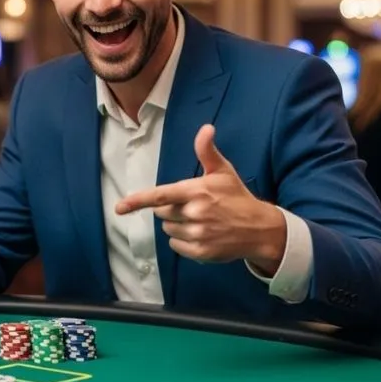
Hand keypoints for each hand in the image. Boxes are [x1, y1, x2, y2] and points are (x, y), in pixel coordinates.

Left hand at [116, 124, 285, 273]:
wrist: (261, 229)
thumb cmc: (236, 196)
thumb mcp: (223, 171)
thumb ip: (207, 151)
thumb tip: (206, 128)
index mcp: (196, 191)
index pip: (160, 196)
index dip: (137, 201)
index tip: (119, 207)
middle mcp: (195, 213)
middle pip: (161, 213)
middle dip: (171, 209)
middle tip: (192, 206)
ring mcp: (198, 234)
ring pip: (168, 230)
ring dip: (177, 225)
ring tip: (200, 221)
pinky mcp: (201, 252)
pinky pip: (176, 246)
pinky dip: (182, 242)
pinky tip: (201, 235)